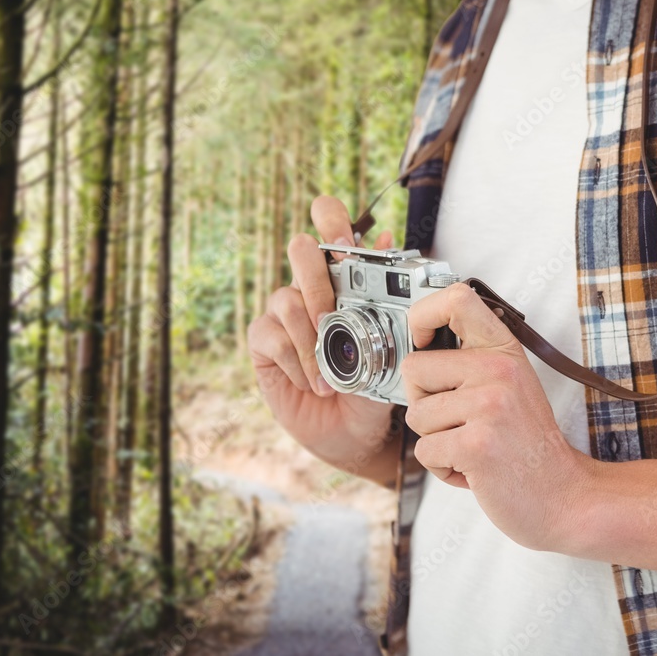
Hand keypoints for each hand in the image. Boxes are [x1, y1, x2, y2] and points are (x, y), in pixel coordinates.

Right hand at [248, 196, 397, 479]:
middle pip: (300, 251)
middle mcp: (312, 290)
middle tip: (331, 316)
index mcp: (347, 282)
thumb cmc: (375, 390)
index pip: (332, 231)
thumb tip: (388, 244)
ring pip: (286, 298)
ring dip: (310, 341)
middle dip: (316, 280)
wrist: (354, 437)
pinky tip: (312, 383)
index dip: (331, 219)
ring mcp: (285, 314)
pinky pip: (271, 335)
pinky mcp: (264, 341)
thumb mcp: (393, 350)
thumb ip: (388, 301)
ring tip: (330, 376)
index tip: (344, 234)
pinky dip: (295, 362)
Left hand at [401, 283, 591, 550]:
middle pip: (414, 368)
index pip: (456, 299)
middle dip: (424, 402)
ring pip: (416, 415)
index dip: (424, 314)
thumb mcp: (508, 386)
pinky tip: (474, 469)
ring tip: (472, 447)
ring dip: (436, 440)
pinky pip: (424, 451)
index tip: (423, 340)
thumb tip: (416, 345)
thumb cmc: (526, 445)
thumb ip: (470, 363)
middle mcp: (499, 370)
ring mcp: (489, 406)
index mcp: (504, 350)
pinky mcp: (477, 443)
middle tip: (461, 422)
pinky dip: (442, 468)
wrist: (567, 497)